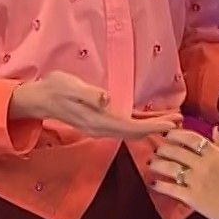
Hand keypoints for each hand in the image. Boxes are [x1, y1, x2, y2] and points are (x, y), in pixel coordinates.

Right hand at [8, 72, 180, 139]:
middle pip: (134, 133)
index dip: (151, 127)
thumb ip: (87, 93)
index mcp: (95, 120)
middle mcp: (100, 128)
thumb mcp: (68, 85)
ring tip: (171, 119)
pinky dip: (140, 124)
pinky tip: (151, 119)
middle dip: (156, 128)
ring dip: (151, 126)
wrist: (38, 98)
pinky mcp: (100, 121)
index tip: (170, 124)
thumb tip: (106, 99)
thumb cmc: (54, 88)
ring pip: (130, 131)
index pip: (129, 128)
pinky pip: (124, 126)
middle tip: (179, 121)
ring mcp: (100, 127)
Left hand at [150, 129, 218, 218]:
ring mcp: (195, 181)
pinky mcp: (191, 197)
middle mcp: (202, 164)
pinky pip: (171, 189)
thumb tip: (214, 130)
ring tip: (151, 163)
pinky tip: (153, 183)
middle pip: (177, 152)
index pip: (191, 138)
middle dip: (163, 148)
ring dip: (158, 164)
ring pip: (170, 168)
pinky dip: (160, 185)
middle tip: (157, 148)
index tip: (168, 134)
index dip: (177, 134)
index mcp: (214, 153)